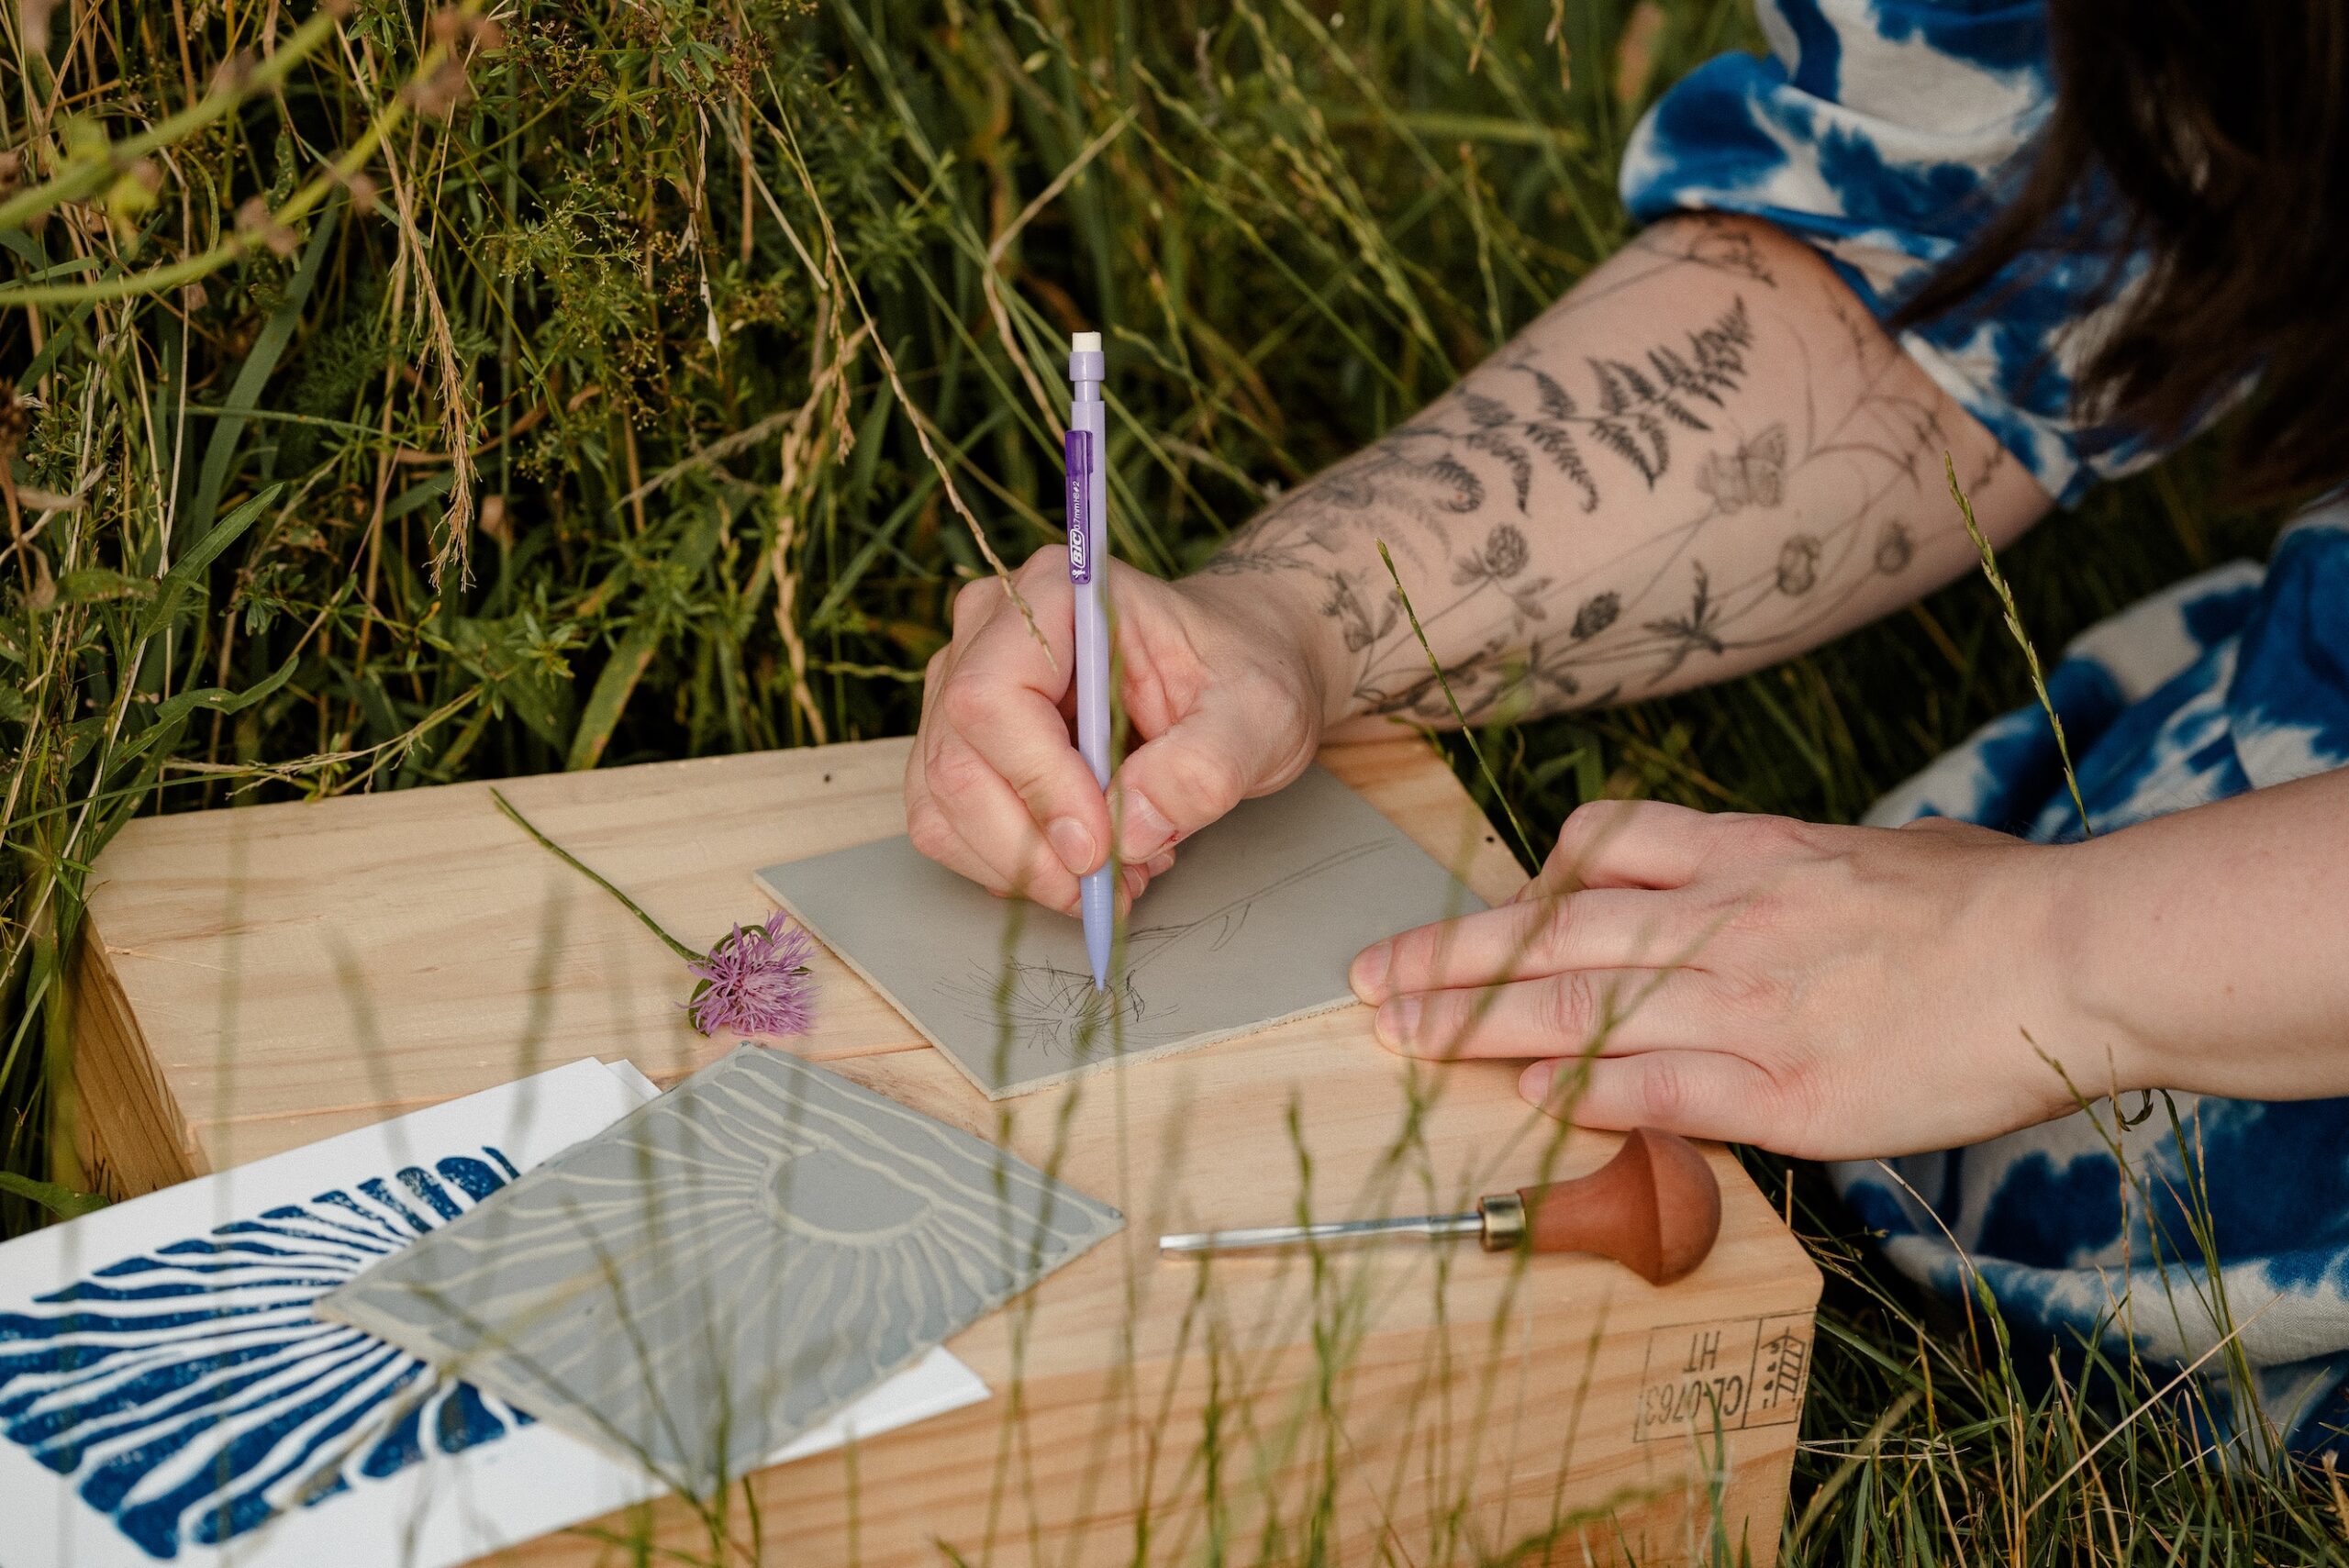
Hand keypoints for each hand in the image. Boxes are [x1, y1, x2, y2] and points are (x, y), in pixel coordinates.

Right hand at [906, 549, 1329, 915]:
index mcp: (1054, 592)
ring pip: (943, 805)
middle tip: (1117, 881)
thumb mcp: (1259, 713)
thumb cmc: (1244, 670)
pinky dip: (1013, 866)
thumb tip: (1132, 829)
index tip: (1102, 846)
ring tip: (1118, 870)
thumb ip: (1205, 766)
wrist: (1235, 671)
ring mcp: (959, 689)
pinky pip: (949, 826)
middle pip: (957, 762)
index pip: (994, 697)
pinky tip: (1085, 862)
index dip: (1039, 785)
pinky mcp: (962, 746)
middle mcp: (988, 632)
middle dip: (1033, 847)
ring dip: (1025, 865)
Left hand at [1346, 800, 2118, 1159]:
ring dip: (1473, 1024)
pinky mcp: (1782, 1090)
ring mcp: (1745, 1002)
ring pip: (1575, 1008)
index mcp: (1750, 853)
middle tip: (1366, 975)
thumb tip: (1791, 871)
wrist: (2072, 954)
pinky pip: (1654, 1087)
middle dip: (1448, 955)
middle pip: (1552, 931)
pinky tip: (1529, 1102)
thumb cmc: (1996, 899)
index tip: (1475, 913)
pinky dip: (1582, 1094)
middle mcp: (1725, 919)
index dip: (1522, 885)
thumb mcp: (1881, 852)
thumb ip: (1807, 868)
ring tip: (1397, 1035)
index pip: (1602, 852)